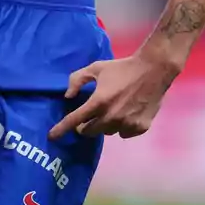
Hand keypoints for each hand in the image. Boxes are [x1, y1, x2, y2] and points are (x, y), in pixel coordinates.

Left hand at [48, 50, 181, 140]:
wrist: (153, 70)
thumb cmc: (122, 68)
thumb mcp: (96, 68)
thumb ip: (77, 80)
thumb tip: (68, 96)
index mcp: (98, 102)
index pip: (74, 120)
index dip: (61, 129)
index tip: (51, 137)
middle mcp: (111, 117)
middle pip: (89, 131)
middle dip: (85, 125)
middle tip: (90, 114)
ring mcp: (126, 124)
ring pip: (107, 132)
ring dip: (105, 124)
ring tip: (113, 109)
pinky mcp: (140, 128)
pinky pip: (124, 133)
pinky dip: (122, 126)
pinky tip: (127, 113)